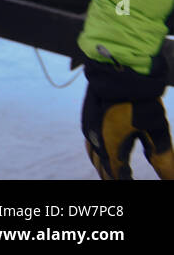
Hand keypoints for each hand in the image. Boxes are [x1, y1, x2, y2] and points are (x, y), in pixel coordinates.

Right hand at [82, 56, 173, 179]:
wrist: (119, 68)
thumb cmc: (140, 100)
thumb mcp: (157, 130)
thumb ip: (163, 158)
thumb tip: (171, 179)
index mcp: (111, 147)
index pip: (117, 175)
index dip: (124, 182)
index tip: (133, 185)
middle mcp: (96, 141)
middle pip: (103, 167)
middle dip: (113, 176)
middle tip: (123, 181)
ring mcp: (90, 128)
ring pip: (94, 155)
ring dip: (103, 165)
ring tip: (112, 171)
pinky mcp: (89, 118)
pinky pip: (90, 141)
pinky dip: (97, 151)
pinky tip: (103, 149)